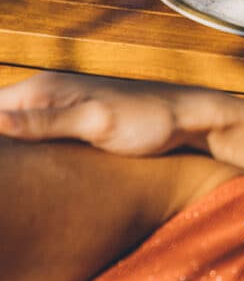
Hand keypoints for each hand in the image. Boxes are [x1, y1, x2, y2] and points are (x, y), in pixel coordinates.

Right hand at [0, 72, 243, 171]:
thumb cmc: (148, 120)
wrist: (188, 117)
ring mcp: (58, 107)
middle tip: (3, 189)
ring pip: (13, 129)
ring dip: (7, 152)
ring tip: (8, 188)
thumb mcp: (97, 124)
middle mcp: (45, 94)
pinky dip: (23, 150)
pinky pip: (33, 135)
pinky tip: (23, 174)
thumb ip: (46, 122)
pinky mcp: (72, 122)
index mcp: (43, 91)